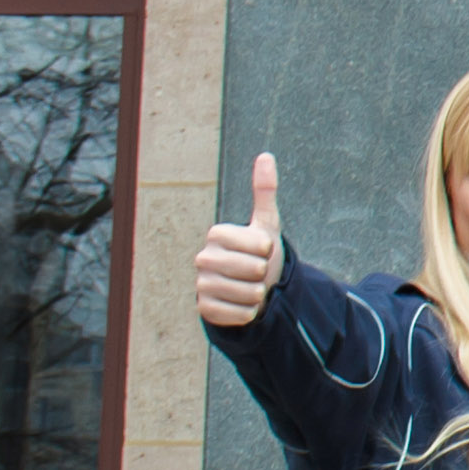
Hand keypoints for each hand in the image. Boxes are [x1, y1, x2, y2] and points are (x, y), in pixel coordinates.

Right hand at [194, 154, 283, 328]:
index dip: (267, 249)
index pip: (258, 244)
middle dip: (264, 272)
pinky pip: (239, 313)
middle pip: (254, 269)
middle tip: (256, 270)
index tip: (261, 249)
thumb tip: (265, 156)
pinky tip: (243, 304)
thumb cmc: (259, 252)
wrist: (250, 286)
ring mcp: (201, 284)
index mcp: (217, 234)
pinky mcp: (204, 309)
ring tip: (251, 287)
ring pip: (248, 293)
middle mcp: (203, 258)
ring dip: (259, 293)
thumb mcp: (266, 222)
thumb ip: (264, 190)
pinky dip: (249, 311)